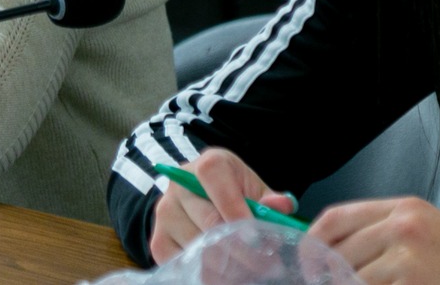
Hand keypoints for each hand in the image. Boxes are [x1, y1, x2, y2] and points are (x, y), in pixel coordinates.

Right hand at [149, 148, 296, 264]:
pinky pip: (181, 264)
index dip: (235, 208)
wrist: (202, 198)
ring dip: (227, 266)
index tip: (257, 238)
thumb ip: (270, 199)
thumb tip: (281, 206)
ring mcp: (165, 214)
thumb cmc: (234, 193)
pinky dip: (206, 274)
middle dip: (242, 249)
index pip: (213, 177)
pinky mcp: (159, 241)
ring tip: (250, 272)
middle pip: (208, 221)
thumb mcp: (254, 189)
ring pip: (197, 247)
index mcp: (208, 165)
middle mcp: (179, 186)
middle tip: (267, 267)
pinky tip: (225, 273)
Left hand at [309, 197, 439, 284]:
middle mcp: (402, 227)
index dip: (312, 242)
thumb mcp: (426, 230)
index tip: (304, 261)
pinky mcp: (413, 284)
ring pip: (352, 278)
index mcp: (402, 208)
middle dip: (327, 275)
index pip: (336, 218)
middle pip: (339, 252)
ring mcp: (408, 258)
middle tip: (322, 284)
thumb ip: (382, 233)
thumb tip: (333, 251)